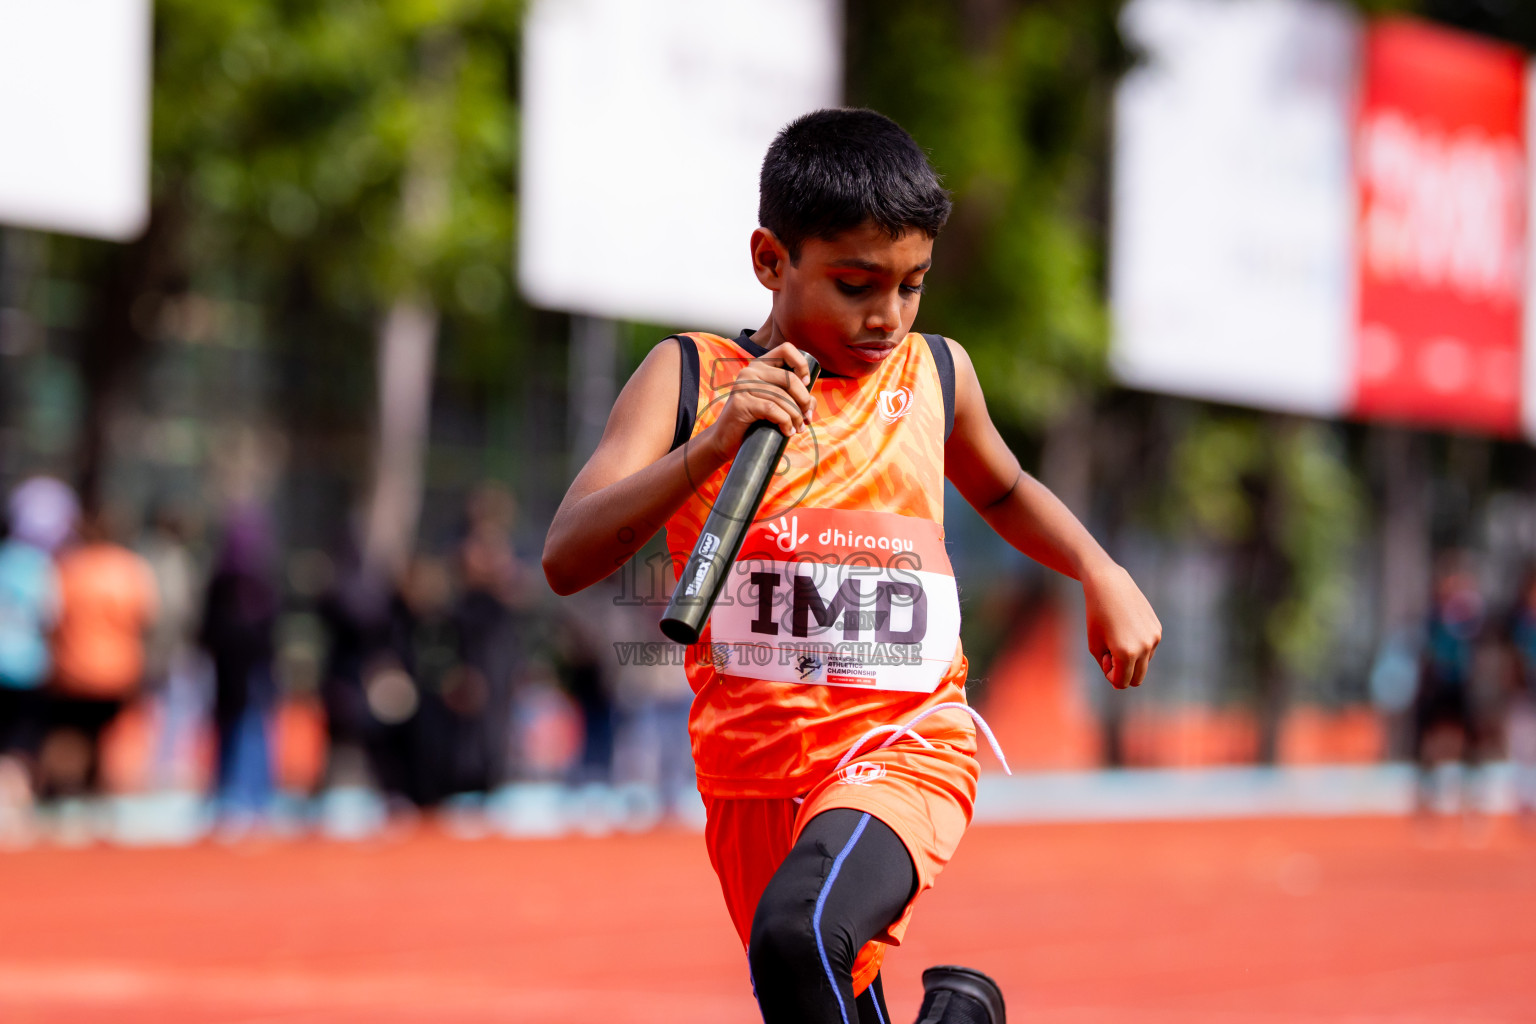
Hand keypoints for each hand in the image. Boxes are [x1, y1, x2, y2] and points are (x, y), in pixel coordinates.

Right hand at [700, 342, 816, 459]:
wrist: (726, 439)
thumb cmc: (754, 421)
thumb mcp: (776, 404)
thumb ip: (794, 398)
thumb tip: (812, 402)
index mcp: (760, 365)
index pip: (786, 349)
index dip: (801, 364)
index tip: (806, 384)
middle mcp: (750, 371)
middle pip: (788, 378)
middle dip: (804, 400)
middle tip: (806, 417)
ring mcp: (743, 385)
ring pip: (782, 397)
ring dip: (795, 416)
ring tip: (797, 428)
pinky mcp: (740, 402)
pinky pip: (772, 409)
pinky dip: (785, 422)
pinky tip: (787, 431)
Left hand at [1082, 562, 1160, 689]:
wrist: (1109, 584)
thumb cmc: (1096, 615)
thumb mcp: (1095, 645)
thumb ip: (1107, 667)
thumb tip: (1120, 682)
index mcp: (1126, 653)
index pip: (1121, 682)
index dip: (1109, 674)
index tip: (1104, 656)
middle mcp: (1144, 647)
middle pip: (1137, 679)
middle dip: (1123, 673)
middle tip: (1110, 652)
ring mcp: (1154, 638)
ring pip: (1144, 664)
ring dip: (1131, 659)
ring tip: (1117, 636)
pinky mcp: (1157, 629)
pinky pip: (1148, 649)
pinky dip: (1138, 646)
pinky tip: (1126, 627)